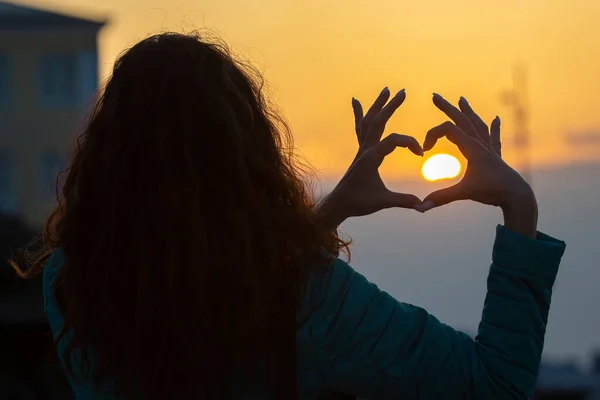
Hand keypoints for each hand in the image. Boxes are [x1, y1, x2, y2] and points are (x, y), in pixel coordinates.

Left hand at [314, 87, 423, 229]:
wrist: (338, 204)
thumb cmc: (358, 202)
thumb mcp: (382, 202)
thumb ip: (403, 201)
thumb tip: (423, 205)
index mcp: (370, 158)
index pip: (394, 141)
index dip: (410, 143)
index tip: (421, 154)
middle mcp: (364, 149)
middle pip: (378, 122)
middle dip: (391, 106)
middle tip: (403, 92)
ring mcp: (361, 149)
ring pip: (368, 122)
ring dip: (377, 105)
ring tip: (386, 90)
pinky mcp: (360, 152)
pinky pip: (359, 129)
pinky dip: (359, 114)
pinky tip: (355, 102)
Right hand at [415, 93, 537, 237]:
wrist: (518, 195)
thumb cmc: (492, 192)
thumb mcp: (464, 193)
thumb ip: (442, 198)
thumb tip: (420, 207)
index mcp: (472, 148)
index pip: (447, 130)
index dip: (431, 136)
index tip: (424, 151)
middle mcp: (480, 144)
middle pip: (461, 120)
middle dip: (447, 107)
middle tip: (435, 96)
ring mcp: (489, 149)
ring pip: (477, 125)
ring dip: (467, 112)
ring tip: (462, 100)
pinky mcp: (496, 157)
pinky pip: (493, 137)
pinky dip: (494, 127)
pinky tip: (497, 119)